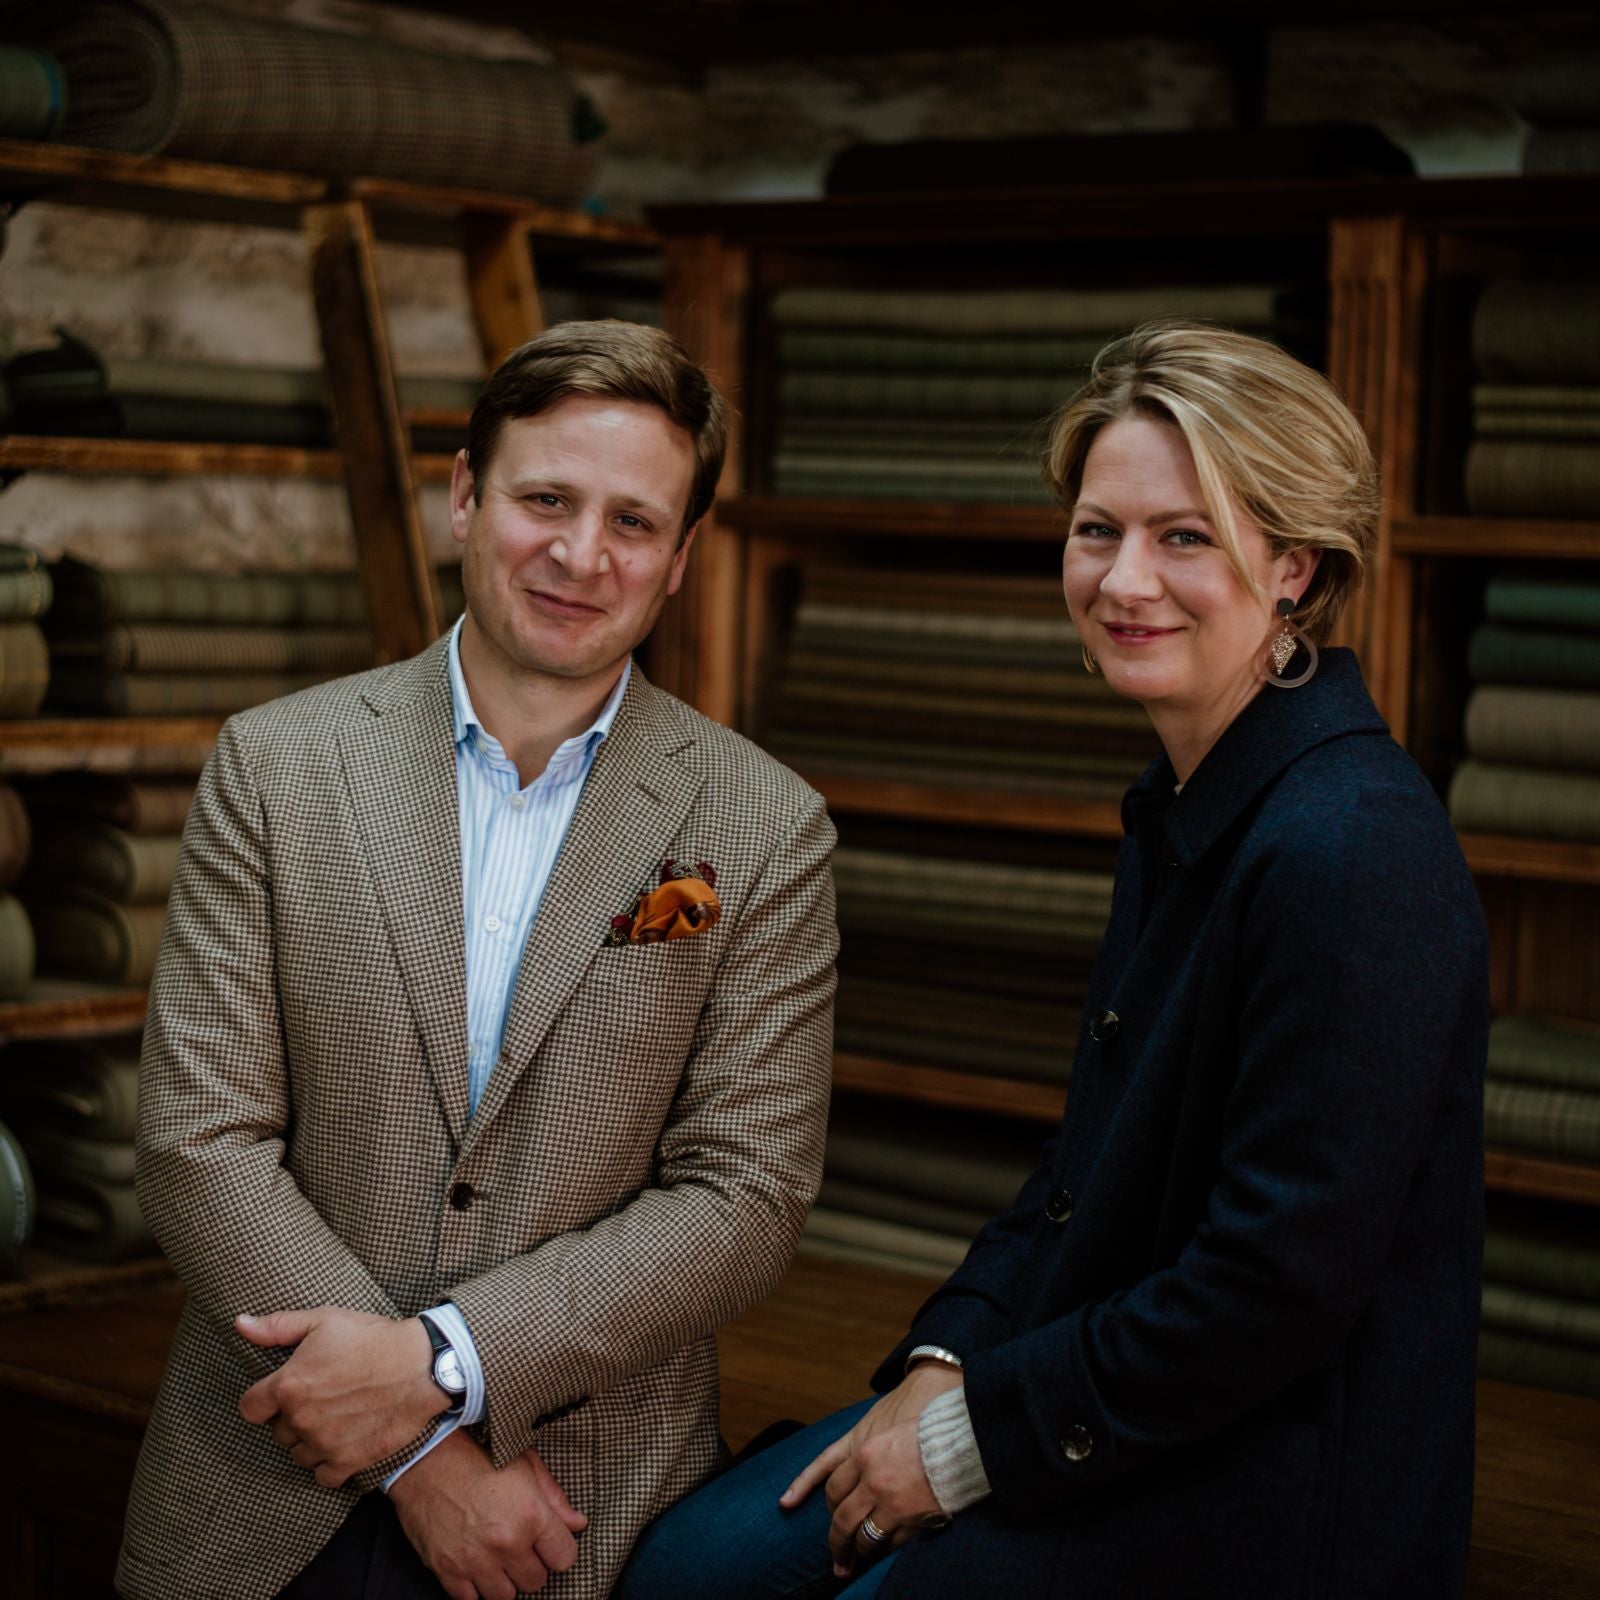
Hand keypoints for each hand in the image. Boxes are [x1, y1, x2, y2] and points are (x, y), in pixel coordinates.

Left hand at [236, 1306, 442, 1485]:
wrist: (422, 1366)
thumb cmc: (373, 1338)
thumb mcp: (324, 1320)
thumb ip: (277, 1326)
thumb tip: (240, 1325)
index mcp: (289, 1385)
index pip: (250, 1408)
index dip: (264, 1400)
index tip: (282, 1393)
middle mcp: (300, 1419)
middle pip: (278, 1431)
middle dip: (293, 1417)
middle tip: (322, 1398)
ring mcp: (323, 1444)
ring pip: (299, 1454)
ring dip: (311, 1440)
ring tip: (336, 1418)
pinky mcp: (347, 1462)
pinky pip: (323, 1474)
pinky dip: (330, 1462)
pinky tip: (345, 1440)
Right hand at [389, 1429, 586, 1599]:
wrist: (426, 1457)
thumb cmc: (478, 1454)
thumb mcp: (526, 1464)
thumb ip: (555, 1498)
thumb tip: (578, 1523)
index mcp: (532, 1514)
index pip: (565, 1558)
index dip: (558, 1550)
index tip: (549, 1543)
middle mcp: (506, 1543)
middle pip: (536, 1581)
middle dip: (531, 1565)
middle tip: (520, 1547)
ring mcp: (476, 1560)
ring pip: (505, 1597)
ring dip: (505, 1580)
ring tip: (498, 1558)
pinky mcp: (447, 1570)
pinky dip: (475, 1587)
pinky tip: (476, 1566)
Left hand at [780, 1364, 961, 1578]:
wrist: (960, 1443)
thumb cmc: (928, 1432)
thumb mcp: (889, 1433)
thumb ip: (869, 1455)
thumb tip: (856, 1476)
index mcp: (864, 1455)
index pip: (833, 1488)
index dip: (831, 1505)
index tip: (833, 1512)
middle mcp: (873, 1482)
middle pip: (842, 1520)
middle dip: (837, 1541)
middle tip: (837, 1554)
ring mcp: (891, 1505)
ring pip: (864, 1538)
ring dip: (859, 1550)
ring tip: (858, 1557)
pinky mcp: (912, 1521)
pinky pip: (890, 1544)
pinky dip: (885, 1548)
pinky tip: (883, 1549)